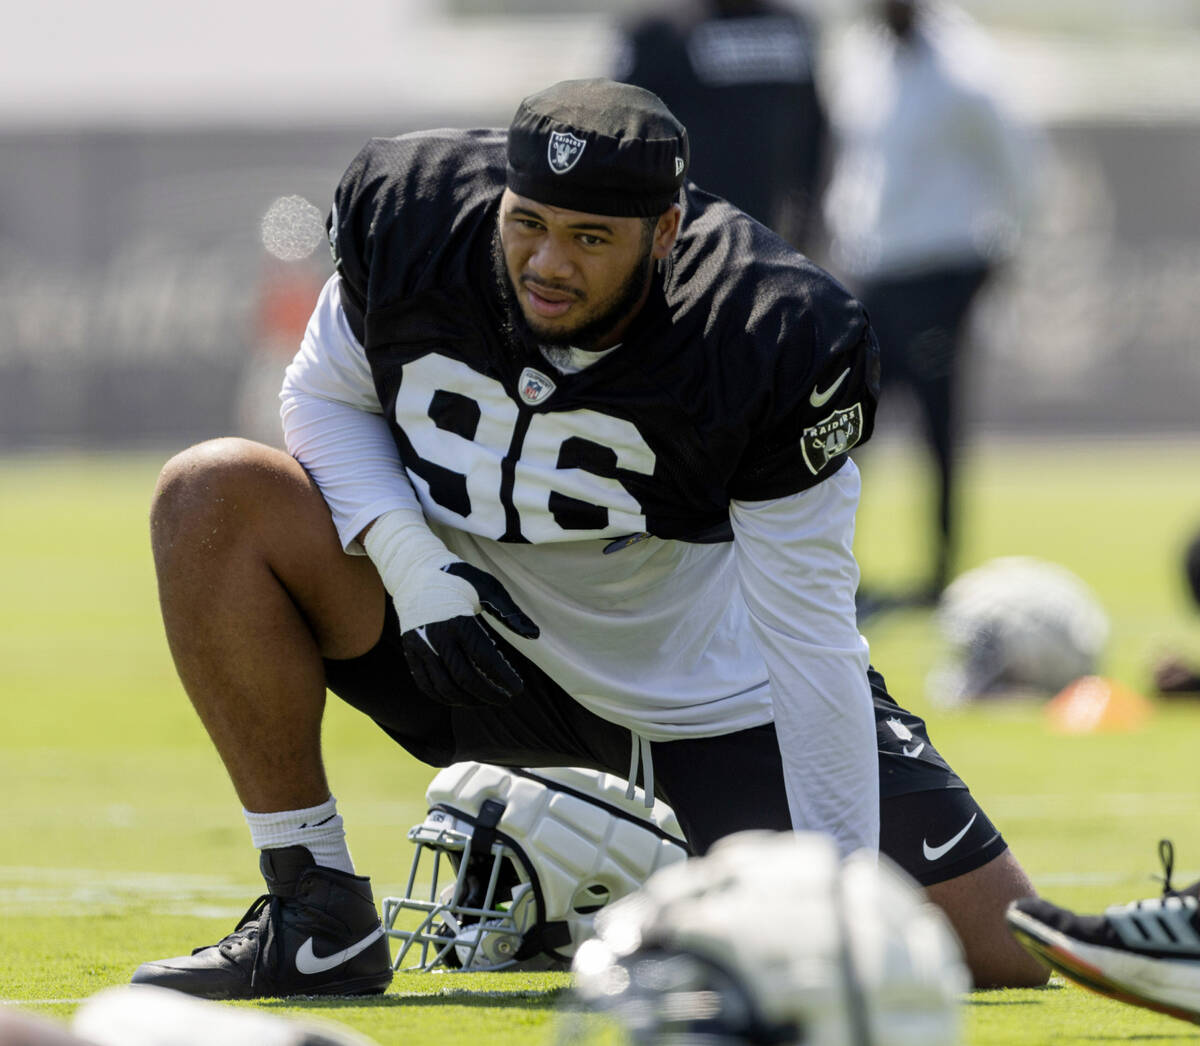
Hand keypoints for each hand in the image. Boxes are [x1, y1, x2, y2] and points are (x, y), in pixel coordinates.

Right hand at [399, 562, 539, 707]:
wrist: (414, 570)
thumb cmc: (458, 578)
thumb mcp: (488, 587)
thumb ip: (511, 613)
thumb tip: (535, 635)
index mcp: (458, 620)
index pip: (485, 658)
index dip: (503, 677)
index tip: (518, 688)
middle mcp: (437, 636)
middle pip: (465, 678)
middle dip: (489, 694)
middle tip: (506, 698)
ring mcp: (420, 646)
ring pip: (444, 687)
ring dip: (468, 700)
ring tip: (486, 700)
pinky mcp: (411, 651)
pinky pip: (426, 684)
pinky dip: (444, 697)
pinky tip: (461, 698)